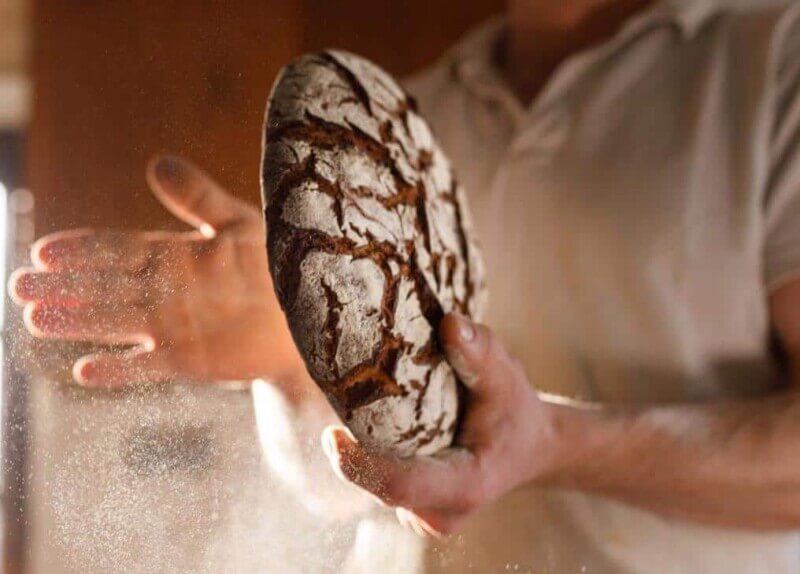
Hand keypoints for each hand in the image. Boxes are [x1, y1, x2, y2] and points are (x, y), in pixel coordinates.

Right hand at [9, 156, 303, 388]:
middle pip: (105, 287)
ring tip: (36, 319)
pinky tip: (85, 370)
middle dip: (64, 286)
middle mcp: (164, 292)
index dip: (82, 250)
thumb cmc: (276, 263)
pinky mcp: (189, 360)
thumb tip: (157, 161)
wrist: (307, 314)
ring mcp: (173, 327)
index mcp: (173, 256)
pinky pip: (149, 366)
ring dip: (78, 322)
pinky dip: (120, 369)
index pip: (117, 249)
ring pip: (116, 323)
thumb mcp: (239, 222)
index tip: (44, 250)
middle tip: (20, 287)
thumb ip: (198, 197)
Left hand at [321, 313, 567, 535]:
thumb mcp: (506, 378)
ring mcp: (426, 517)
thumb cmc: (516, 412)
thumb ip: (480, 352)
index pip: (400, 485)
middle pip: (379, 485)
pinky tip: (372, 426)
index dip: (360, 466)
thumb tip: (450, 322)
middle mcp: (441, 512)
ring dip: (360, 451)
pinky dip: (370, 456)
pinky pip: (379, 484)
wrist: (531, 448)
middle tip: (338, 399)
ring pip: (375, 485)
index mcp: (465, 485)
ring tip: (356, 406)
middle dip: (353, 450)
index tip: (330, 434)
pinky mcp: (414, 510)